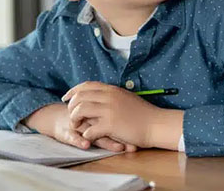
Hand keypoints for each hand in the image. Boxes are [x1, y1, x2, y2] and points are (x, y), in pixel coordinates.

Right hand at [23, 103, 136, 151]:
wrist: (60, 116)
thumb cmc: (85, 117)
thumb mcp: (100, 116)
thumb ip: (115, 119)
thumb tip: (136, 129)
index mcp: (103, 110)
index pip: (119, 119)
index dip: (130, 128)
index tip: (141, 138)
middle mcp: (93, 117)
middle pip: (110, 125)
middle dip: (123, 136)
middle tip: (133, 146)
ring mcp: (81, 124)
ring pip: (94, 131)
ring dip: (107, 141)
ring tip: (119, 147)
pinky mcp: (69, 130)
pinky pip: (73, 136)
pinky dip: (79, 140)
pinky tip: (86, 145)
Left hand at [63, 81, 182, 149]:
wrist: (157, 124)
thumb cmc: (144, 114)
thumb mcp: (126, 98)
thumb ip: (113, 96)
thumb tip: (101, 97)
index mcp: (112, 90)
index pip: (86, 85)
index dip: (73, 91)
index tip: (66, 97)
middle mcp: (109, 97)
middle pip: (80, 97)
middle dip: (71, 106)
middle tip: (71, 116)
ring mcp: (109, 110)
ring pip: (80, 110)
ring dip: (75, 119)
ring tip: (77, 127)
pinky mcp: (111, 125)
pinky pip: (89, 130)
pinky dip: (86, 135)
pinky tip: (89, 137)